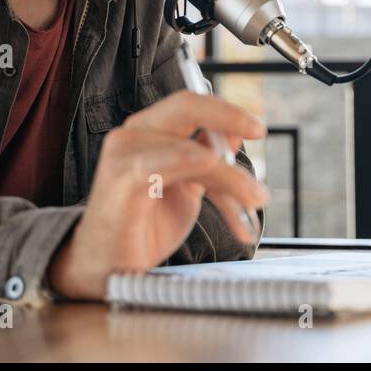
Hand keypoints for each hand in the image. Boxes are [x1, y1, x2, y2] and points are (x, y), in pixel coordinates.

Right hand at [47, 89, 269, 300]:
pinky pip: (164, 164)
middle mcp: (134, 134)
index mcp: (150, 131)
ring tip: (253, 199)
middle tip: (260, 130)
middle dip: (228, 116)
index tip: (257, 127)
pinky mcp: (122, 179)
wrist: (109, 265)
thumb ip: (208, 163)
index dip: (226, 111)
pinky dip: (191, 164)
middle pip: (185, 107)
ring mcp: (125, 154)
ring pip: (189, 148)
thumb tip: (234, 135)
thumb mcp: (187, 188)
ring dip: (229, 174)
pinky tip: (211, 168)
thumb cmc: (143, 225)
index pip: (190, 105)